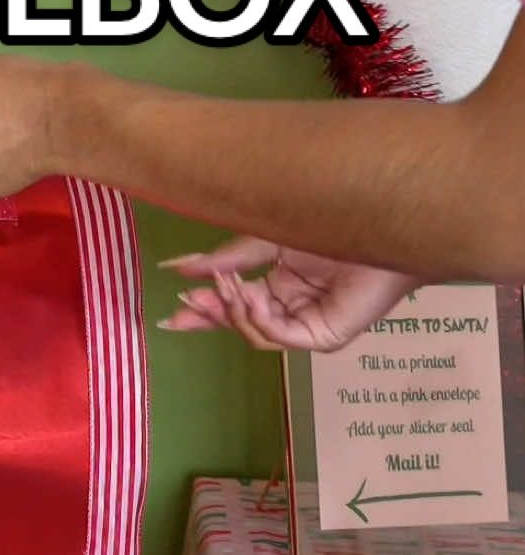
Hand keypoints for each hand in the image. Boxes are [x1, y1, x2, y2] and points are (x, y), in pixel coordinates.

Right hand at [158, 237, 417, 351]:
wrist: (381, 217)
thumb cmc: (335, 220)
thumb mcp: (269, 238)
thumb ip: (228, 256)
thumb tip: (179, 266)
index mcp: (279, 289)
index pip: (235, 306)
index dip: (205, 310)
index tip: (173, 315)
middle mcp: (293, 311)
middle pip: (240, 324)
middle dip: (212, 316)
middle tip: (185, 309)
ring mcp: (308, 327)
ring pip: (255, 333)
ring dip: (233, 310)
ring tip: (225, 285)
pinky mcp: (324, 337)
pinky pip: (280, 336)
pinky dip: (258, 319)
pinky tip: (249, 298)